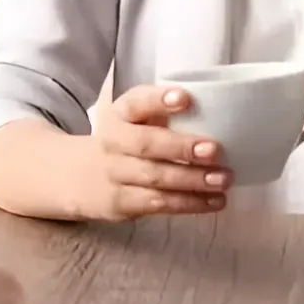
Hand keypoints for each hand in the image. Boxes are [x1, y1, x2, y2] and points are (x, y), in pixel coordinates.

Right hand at [85, 84, 229, 220]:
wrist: (79, 177)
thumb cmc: (125, 141)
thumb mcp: (135, 120)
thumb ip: (165, 114)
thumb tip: (221, 114)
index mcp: (120, 114)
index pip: (136, 102)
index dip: (159, 100)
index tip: (186, 98)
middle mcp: (112, 141)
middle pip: (145, 144)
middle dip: (181, 147)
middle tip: (215, 150)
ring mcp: (114, 174)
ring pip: (154, 178)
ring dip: (192, 180)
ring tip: (223, 180)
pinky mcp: (120, 204)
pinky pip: (157, 204)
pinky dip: (188, 203)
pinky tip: (214, 201)